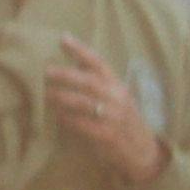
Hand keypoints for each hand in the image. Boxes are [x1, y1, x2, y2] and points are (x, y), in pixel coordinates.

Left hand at [41, 39, 163, 185]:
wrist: (143, 151)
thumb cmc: (124, 121)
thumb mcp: (117, 98)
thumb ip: (98, 83)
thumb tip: (73, 64)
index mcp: (118, 86)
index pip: (99, 63)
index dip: (81, 50)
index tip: (63, 38)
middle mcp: (117, 99)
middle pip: (89, 81)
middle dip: (66, 75)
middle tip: (46, 71)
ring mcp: (114, 117)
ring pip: (83, 103)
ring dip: (62, 98)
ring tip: (46, 95)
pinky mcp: (107, 135)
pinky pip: (82, 124)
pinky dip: (68, 119)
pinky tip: (58, 117)